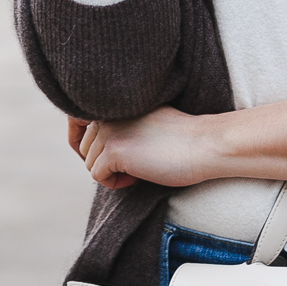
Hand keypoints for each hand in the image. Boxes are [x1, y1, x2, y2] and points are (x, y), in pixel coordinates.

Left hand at [70, 100, 286, 190]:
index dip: (90, 146)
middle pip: (86, 147)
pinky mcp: (113, 150)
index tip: (110, 159)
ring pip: (90, 162)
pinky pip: (97, 176)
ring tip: (139, 171)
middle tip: (135, 166)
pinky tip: (137, 178)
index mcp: (116, 101)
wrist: (204, 145)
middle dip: (106, 162)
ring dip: (111, 174)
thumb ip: (122, 124)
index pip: (82, 125)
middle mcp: (107, 112)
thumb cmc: (183, 139)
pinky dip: (114, 184)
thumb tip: (99, 146)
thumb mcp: (145, 123)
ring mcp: (109, 130)